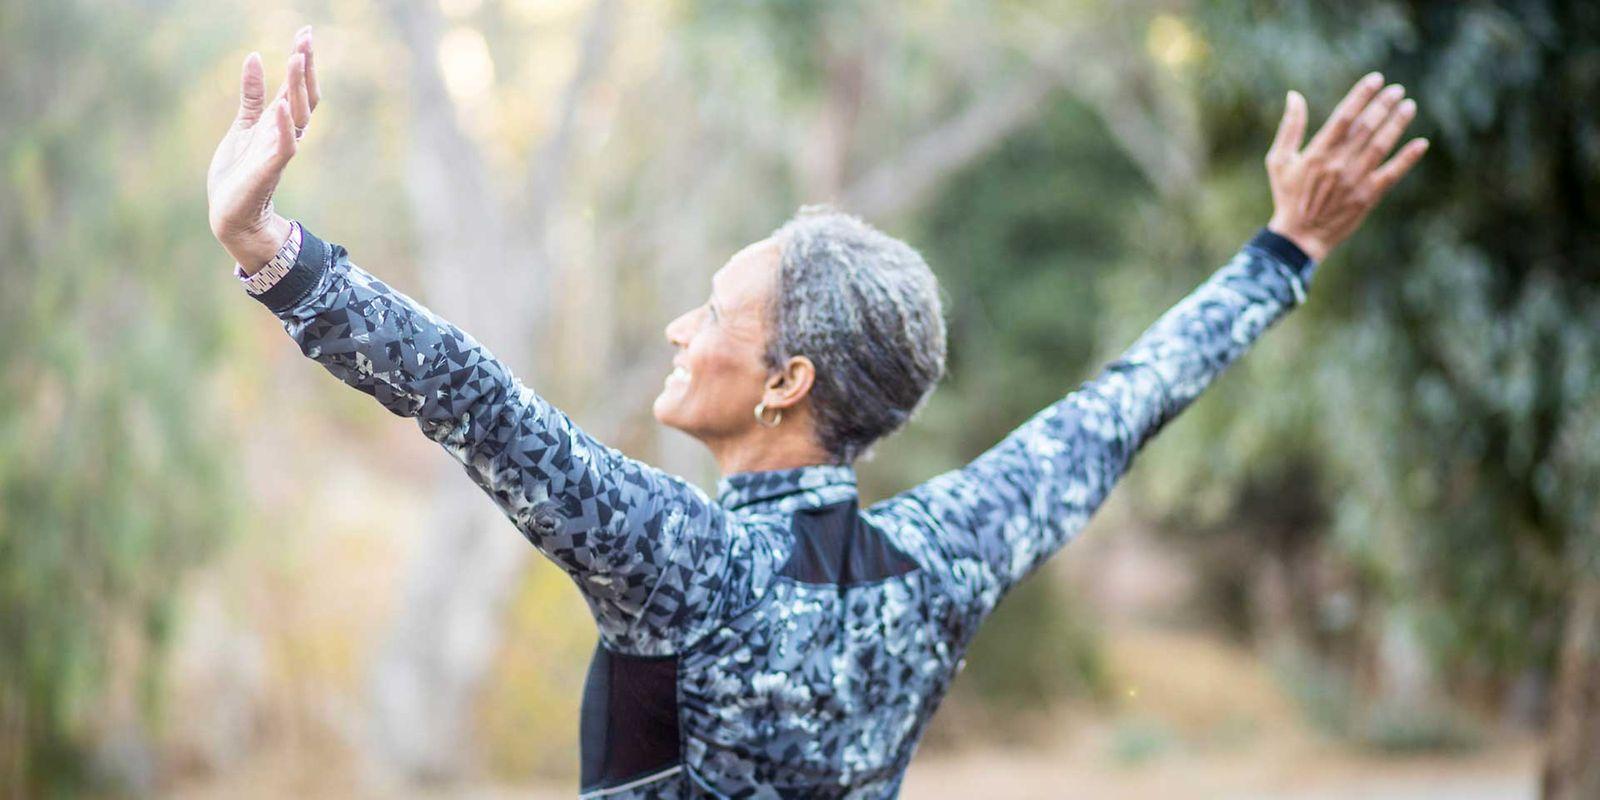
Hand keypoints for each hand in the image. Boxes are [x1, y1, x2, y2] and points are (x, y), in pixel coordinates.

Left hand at [207, 26, 320, 272]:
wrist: (231, 215)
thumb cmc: (238, 175)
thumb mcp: (243, 126)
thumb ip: (252, 95)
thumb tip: (254, 57)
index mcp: (278, 124)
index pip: (297, 88)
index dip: (303, 61)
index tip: (305, 32)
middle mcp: (284, 135)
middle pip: (304, 97)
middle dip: (305, 68)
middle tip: (306, 37)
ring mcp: (278, 152)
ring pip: (298, 116)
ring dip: (298, 88)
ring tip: (296, 59)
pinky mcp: (268, 170)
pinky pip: (283, 146)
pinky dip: (284, 126)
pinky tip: (281, 105)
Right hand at [1264, 72, 1427, 261]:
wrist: (1300, 236)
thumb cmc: (1288, 195)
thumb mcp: (1278, 160)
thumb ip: (1289, 127)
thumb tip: (1294, 95)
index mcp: (1317, 152)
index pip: (1344, 116)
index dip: (1361, 95)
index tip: (1376, 79)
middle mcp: (1338, 164)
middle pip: (1366, 127)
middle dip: (1383, 105)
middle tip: (1397, 90)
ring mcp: (1355, 180)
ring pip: (1381, 145)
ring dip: (1397, 124)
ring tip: (1409, 106)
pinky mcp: (1368, 196)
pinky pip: (1392, 173)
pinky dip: (1407, 158)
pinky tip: (1421, 143)